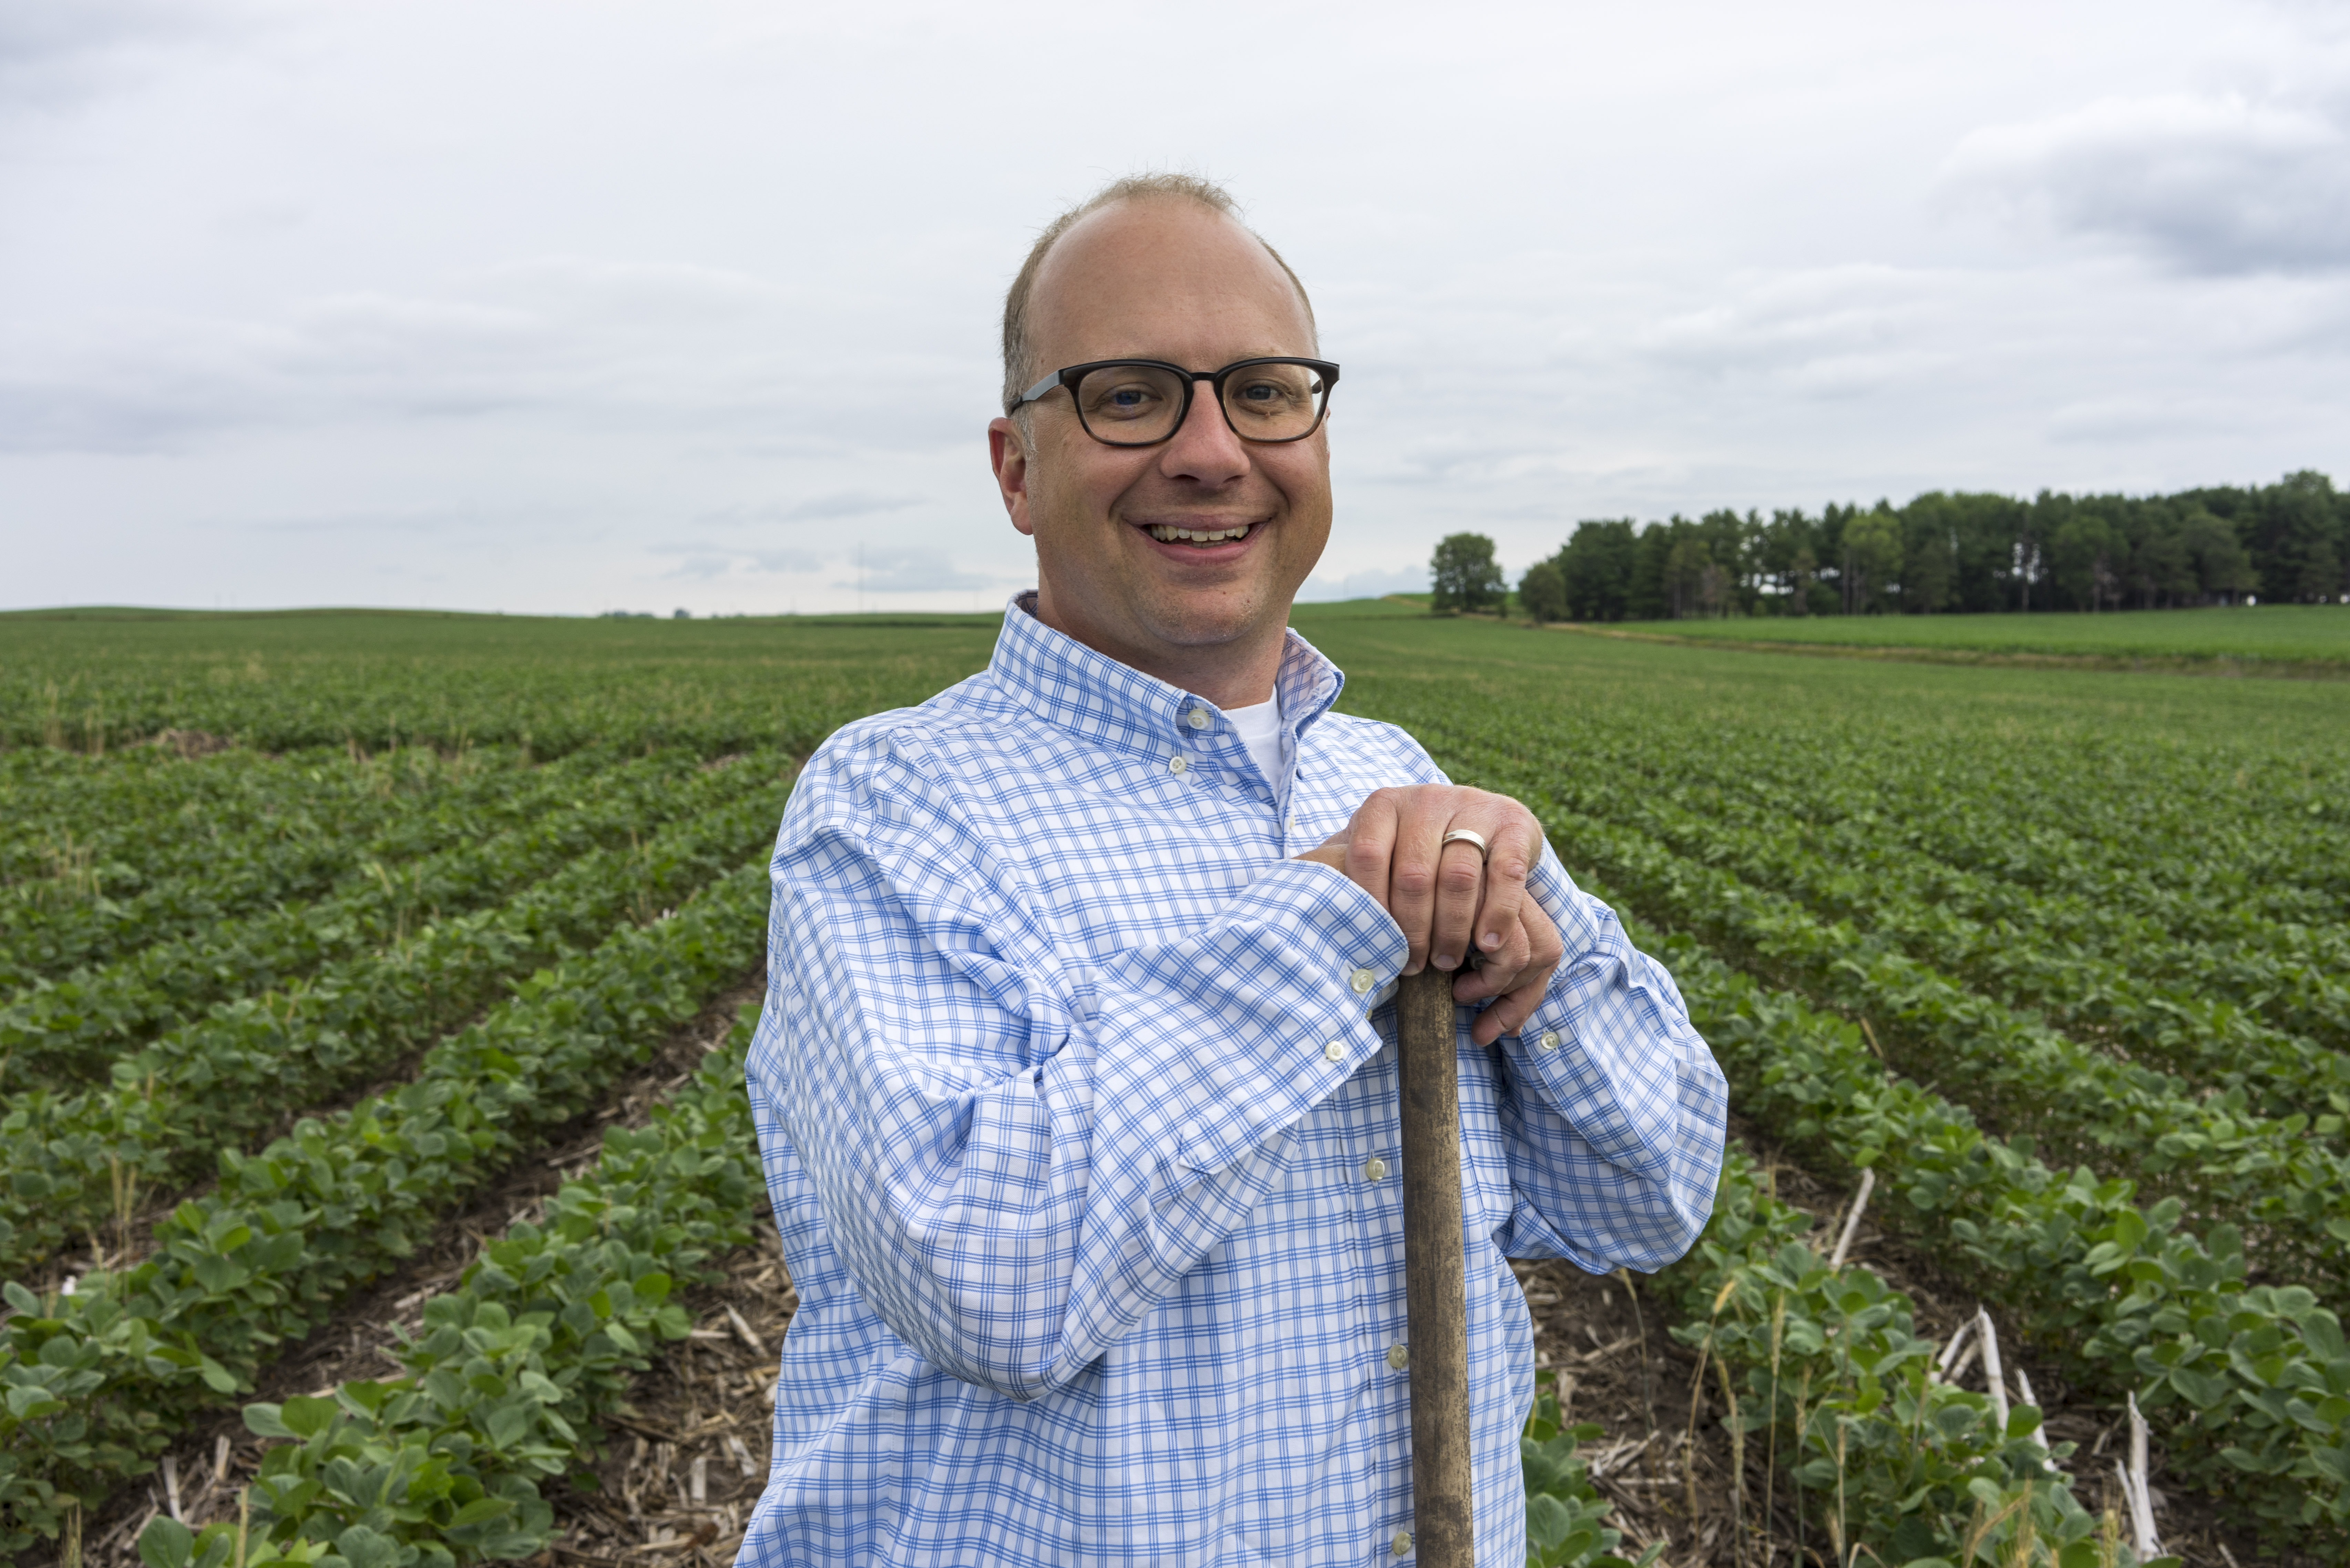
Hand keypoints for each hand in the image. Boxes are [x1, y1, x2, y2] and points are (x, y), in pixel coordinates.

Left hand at [1296, 785, 1564, 1045]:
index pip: (1365, 856)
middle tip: (1413, 967)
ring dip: (1451, 928)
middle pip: (1411, 873)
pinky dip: (1495, 912)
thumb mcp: (1376, 853)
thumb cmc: (1410, 852)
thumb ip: (1341, 872)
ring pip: (1458, 876)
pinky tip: (1486, 943)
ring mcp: (1472, 805)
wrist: (1477, 820)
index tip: (1373, 947)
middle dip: (1411, 929)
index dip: (1369, 907)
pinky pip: (1504, 872)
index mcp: (1382, 806)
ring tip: (1445, 962)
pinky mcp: (1513, 820)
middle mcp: (1425, 798)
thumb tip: (1292, 904)